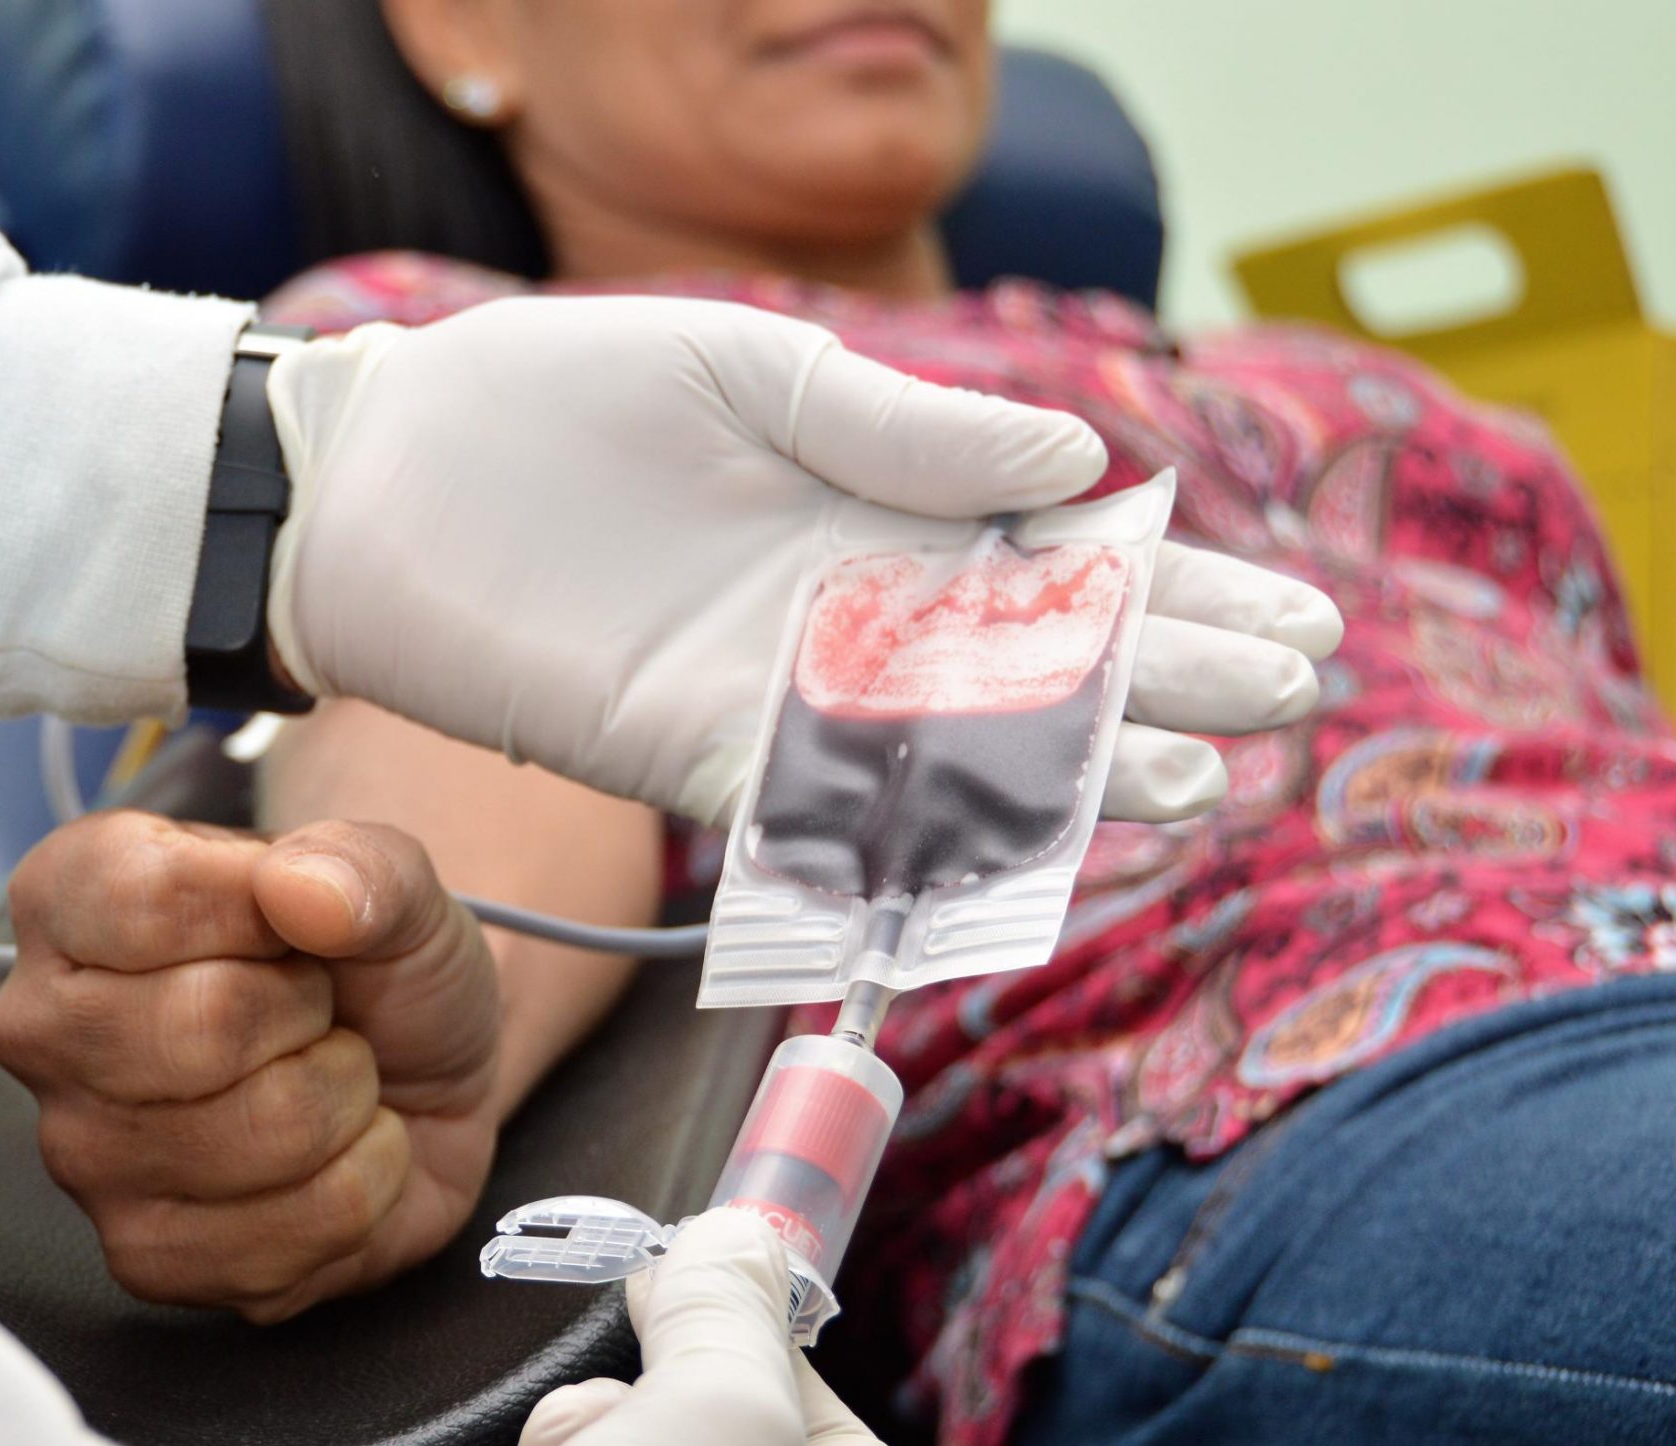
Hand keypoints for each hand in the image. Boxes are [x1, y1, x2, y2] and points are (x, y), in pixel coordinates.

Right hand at [0, 812, 502, 1321]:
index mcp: (66, 901)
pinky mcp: (145, 1258)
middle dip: (311, 1015)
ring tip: (329, 1075)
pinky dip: (364, 1183)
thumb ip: (360, 863)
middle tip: (317, 1009)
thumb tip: (298, 889)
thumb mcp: (390, 879)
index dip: (261, 911)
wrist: (420, 1073)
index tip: (292, 915)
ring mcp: (82, 1157)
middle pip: (199, 1030)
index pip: (143, 903)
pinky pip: (301, 1229)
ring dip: (347, 1097)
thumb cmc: (372, 963)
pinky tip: (336, 1152)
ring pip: (267, 1132)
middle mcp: (44, 1031)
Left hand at [265, 295, 1340, 825]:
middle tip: (1288, 708)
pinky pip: (834, 808)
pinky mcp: (695, 754)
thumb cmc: (551, 397)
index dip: (1177, 593)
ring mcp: (777, 693)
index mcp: (874, 510)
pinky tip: (1029, 843)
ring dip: (1077, 771)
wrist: (382, 472)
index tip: (1294, 620)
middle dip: (1162, 684)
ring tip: (1197, 785)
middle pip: (1035, 665)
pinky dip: (927, 829)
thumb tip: (1076, 469)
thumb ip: (899, 429)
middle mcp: (845, 616)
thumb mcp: (745, 370)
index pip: (1056, 564)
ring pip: (958, 750)